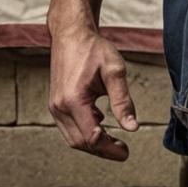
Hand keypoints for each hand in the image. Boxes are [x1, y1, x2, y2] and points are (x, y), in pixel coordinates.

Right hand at [48, 22, 138, 160]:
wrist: (71, 34)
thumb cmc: (93, 49)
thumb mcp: (115, 71)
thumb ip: (123, 101)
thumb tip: (132, 128)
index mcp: (73, 101)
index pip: (91, 137)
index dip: (109, 148)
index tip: (126, 151)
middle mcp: (59, 108)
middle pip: (80, 142)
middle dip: (102, 150)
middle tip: (123, 151)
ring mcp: (55, 107)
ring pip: (73, 138)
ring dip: (93, 144)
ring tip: (115, 143)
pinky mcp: (55, 104)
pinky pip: (69, 128)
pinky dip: (85, 133)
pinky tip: (101, 126)